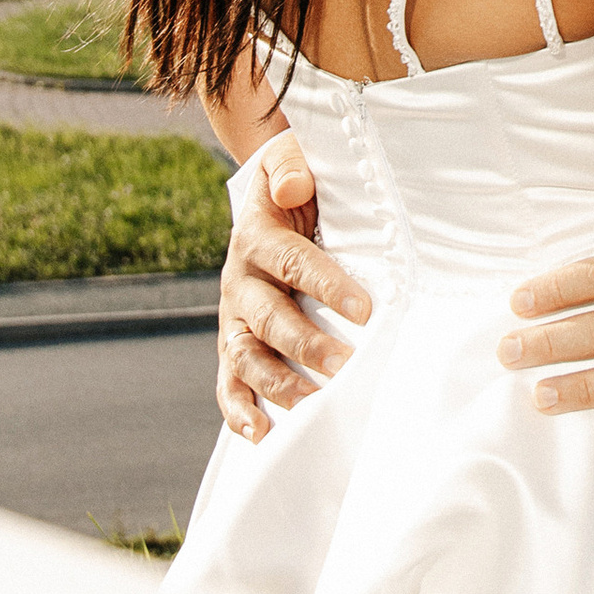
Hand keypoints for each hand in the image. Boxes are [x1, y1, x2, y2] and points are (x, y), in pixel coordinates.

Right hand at [215, 131, 372, 441]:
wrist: (269, 196)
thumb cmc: (295, 182)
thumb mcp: (290, 160)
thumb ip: (291, 169)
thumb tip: (295, 185)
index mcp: (257, 237)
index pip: (293, 262)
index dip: (327, 285)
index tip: (365, 309)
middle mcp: (239, 280)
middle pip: (270, 318)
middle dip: (307, 344)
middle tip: (346, 365)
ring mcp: (233, 317)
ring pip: (247, 356)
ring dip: (279, 383)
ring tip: (313, 403)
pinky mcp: (233, 343)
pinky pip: (228, 381)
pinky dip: (238, 410)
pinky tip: (259, 433)